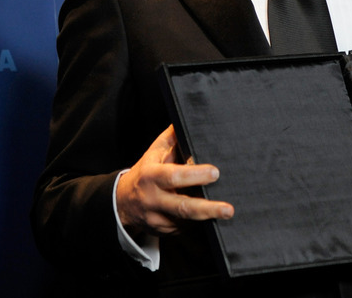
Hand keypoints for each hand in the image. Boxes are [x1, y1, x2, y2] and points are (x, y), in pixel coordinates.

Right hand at [116, 125, 233, 236]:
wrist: (122, 202)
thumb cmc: (145, 172)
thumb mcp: (154, 152)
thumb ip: (172, 137)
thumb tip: (188, 119)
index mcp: (151, 176)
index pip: (173, 176)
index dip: (195, 175)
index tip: (215, 173)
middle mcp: (154, 199)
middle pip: (183, 207)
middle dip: (208, 209)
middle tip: (228, 209)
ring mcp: (158, 218)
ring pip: (187, 221)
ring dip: (208, 218)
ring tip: (226, 213)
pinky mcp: (165, 231)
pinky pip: (186, 228)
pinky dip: (200, 223)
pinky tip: (211, 217)